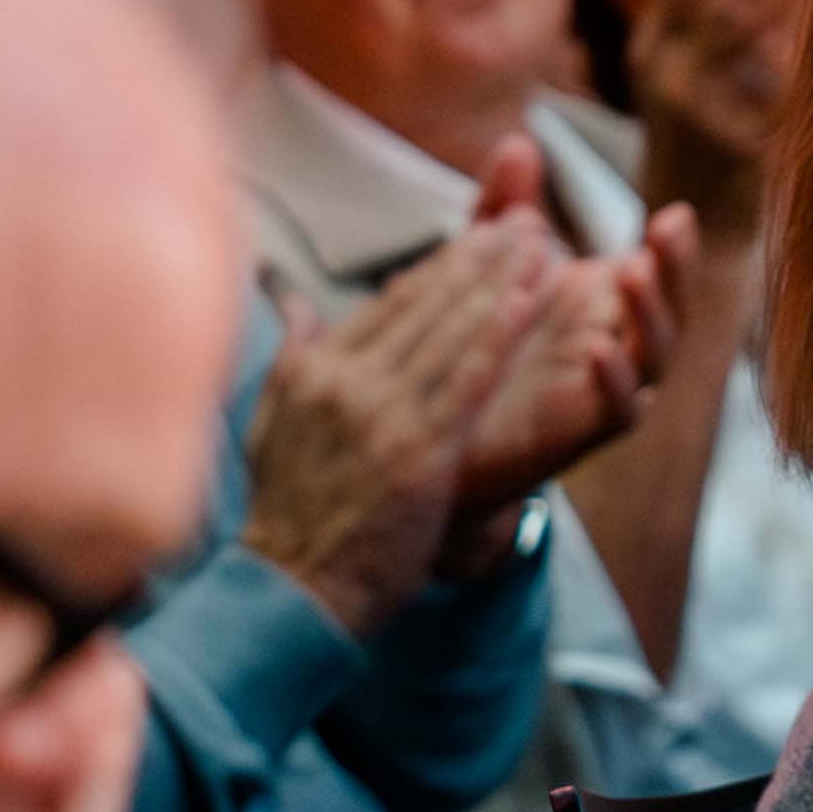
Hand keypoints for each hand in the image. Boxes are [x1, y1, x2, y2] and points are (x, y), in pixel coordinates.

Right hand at [240, 217, 567, 636]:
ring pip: (450, 330)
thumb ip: (293, 354)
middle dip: (482, 256)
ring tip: (541, 243)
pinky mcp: (416, 451)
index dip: (444, 266)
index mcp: (312, 370)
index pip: (389, 303)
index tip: (483, 236)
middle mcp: (342, 380)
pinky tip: (528, 300)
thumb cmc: (289, 514)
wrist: (292, 590)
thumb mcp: (272, 424)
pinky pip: (465, 379)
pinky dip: (497, 334)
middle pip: (425, 303)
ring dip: (501, 280)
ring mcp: (379, 414)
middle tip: (527, 222)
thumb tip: (290, 297)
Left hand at [441, 188, 693, 529]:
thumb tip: (519, 141)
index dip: (673, 246)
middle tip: (672, 224)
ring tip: (633, 270)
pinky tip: (599, 348)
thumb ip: (505, 209)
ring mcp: (605, 389)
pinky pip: (619, 409)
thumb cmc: (473, 346)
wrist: (440, 436)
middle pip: (670, 306)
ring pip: (655, 354)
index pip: (657, 270)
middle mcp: (617, 343)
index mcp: (604, 303)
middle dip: (676, 266)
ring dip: (651, 313)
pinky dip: (616, 381)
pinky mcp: (582, 430)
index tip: (674, 212)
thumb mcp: (484, 266)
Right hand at [626, 0, 812, 207]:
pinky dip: (809, 41)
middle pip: (713, 1)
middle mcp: (667, 80)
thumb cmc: (700, 136)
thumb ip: (684, 1)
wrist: (698, 238)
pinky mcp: (744, 150)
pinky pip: (782, 83)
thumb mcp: (678, 69)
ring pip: (740, 33)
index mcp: (653, 52)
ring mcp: (703, 117)